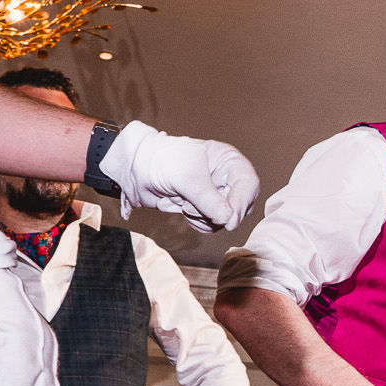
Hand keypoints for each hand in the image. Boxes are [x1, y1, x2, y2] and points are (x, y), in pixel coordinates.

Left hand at [97, 122, 259, 231]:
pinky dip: (198, 222)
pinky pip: (213, 225)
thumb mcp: (186, 178)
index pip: (248, 184)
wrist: (137, 171)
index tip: (229, 220)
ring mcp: (217, 195)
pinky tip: (184, 209)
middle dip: (218, 211)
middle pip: (240, 205)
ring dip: (204, 217)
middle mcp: (227, 178)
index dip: (241, 203)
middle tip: (194, 207)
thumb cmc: (162, 162)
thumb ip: (208, 199)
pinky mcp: (206, 209)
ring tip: (185, 202)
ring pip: (226, 219)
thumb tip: (229, 219)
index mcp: (228, 160)